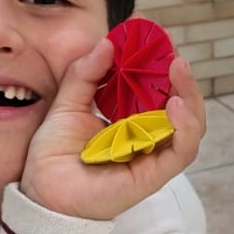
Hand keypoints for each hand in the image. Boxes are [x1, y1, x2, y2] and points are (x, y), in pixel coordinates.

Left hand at [18, 39, 206, 221]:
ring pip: (191, 128)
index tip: (160, 40)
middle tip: (174, 54)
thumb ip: (85, 74)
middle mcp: (147, 138)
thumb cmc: (53, 155)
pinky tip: (175, 106)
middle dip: (183, 79)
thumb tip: (107, 44)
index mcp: (130, 120)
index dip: (163, 66)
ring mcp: (153, 157)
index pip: (159, 91)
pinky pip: (181, 152)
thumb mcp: (67, 104)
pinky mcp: (153, 176)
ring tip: (178, 70)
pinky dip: (185, 128)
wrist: (41, 193)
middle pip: (181, 107)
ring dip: (191, 97)